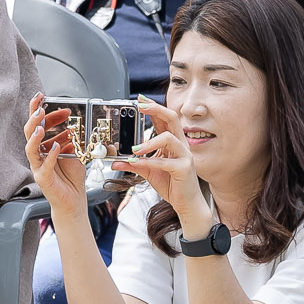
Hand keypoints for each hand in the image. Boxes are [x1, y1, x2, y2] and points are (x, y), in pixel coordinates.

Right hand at [24, 96, 89, 219]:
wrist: (73, 199)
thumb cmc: (71, 177)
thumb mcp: (74, 152)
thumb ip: (73, 140)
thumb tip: (76, 126)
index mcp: (44, 146)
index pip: (41, 125)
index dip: (47, 113)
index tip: (55, 102)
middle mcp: (38, 154)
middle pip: (30, 132)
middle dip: (34, 117)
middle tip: (40, 105)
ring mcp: (38, 166)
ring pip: (30, 148)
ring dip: (35, 135)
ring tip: (41, 125)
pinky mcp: (43, 178)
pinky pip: (44, 165)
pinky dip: (51, 155)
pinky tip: (56, 146)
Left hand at [113, 99, 208, 234]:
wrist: (187, 204)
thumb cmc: (172, 185)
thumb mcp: (149, 172)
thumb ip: (134, 164)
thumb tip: (115, 162)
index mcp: (173, 142)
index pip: (164, 118)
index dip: (153, 107)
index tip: (140, 99)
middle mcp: (180, 145)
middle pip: (172, 119)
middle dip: (156, 109)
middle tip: (140, 106)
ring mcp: (185, 156)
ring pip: (170, 138)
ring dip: (150, 141)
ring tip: (135, 149)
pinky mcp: (184, 169)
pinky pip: (166, 162)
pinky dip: (150, 161)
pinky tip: (138, 163)